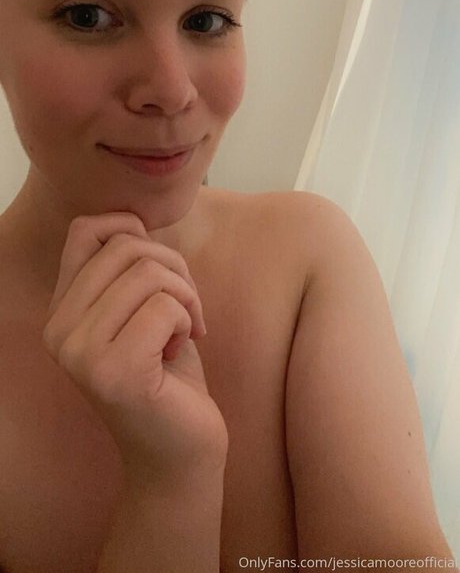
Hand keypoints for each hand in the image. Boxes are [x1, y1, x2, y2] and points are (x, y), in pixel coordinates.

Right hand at [42, 212, 228, 486]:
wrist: (180, 451)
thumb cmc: (168, 374)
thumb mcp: (140, 309)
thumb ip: (127, 269)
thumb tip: (134, 221)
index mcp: (61, 311)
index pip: (85, 229)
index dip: (132, 229)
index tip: (161, 269)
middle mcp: (59, 331)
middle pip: (127, 246)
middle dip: (174, 267)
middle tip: (187, 307)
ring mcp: (81, 353)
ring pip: (149, 273)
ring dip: (186, 296)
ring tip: (186, 328)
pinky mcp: (115, 372)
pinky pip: (165, 306)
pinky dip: (188, 320)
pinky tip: (181, 350)